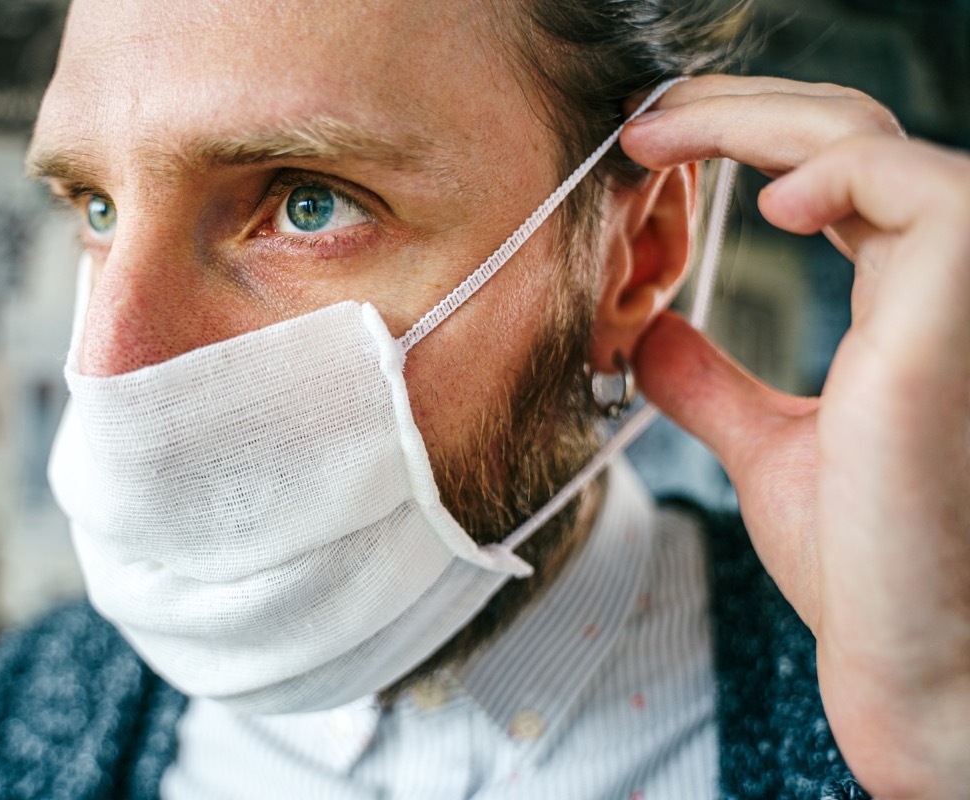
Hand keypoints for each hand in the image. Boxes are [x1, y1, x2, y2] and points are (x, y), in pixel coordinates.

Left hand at [620, 75, 969, 799]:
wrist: (907, 650)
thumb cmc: (859, 560)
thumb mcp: (765, 444)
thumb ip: (711, 382)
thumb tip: (648, 334)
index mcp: (899, 300)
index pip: (829, 173)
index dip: (744, 138)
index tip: (646, 149)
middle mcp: (937, 279)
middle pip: (845, 133)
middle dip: (736, 110)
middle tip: (641, 121)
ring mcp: (959, 287)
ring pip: (868, 138)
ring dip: (755, 119)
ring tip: (658, 137)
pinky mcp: (963, 306)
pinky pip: (917, 186)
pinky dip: (836, 170)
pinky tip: (765, 203)